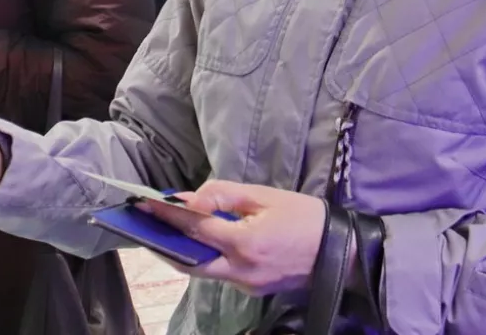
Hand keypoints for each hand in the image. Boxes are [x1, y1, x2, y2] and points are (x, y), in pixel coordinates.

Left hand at [143, 182, 326, 296]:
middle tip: (145, 225)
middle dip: (164, 243)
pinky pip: (221, 274)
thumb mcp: (265, 196)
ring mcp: (246, 284)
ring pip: (203, 270)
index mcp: (244, 242)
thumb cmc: (305, 216)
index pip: (195, 228)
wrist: (341, 250)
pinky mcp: (253, 290)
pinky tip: (198, 243)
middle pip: (189, 261)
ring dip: (182, 253)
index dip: (167, 215)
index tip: (144, 203)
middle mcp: (241, 270)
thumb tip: (191, 199)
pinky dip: (205, 258)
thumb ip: (224, 195)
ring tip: (164, 233)